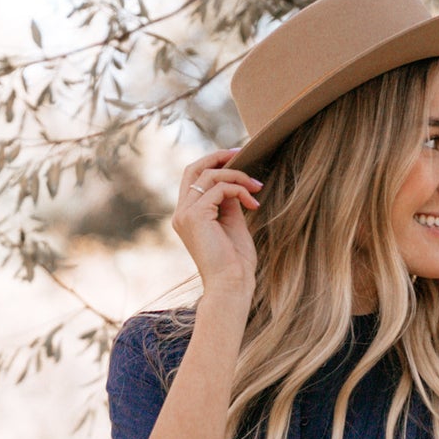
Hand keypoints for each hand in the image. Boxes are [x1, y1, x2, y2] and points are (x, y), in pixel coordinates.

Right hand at [172, 149, 260, 303]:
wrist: (231, 285)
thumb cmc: (235, 262)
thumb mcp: (232, 223)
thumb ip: (228, 201)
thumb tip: (235, 180)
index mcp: (187, 215)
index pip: (194, 177)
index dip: (214, 162)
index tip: (239, 158)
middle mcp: (181, 213)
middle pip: (194, 167)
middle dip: (219, 156)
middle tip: (244, 153)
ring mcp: (185, 214)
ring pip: (210, 175)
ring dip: (238, 176)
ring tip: (257, 188)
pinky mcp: (195, 216)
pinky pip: (219, 188)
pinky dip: (239, 190)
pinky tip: (254, 203)